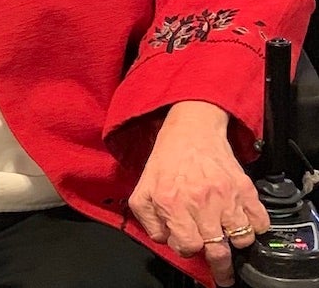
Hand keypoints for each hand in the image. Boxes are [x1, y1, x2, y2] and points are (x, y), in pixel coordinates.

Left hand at [129, 101, 268, 286]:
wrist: (191, 131)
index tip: (189, 242)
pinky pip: (260, 222)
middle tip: (223, 274)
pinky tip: (243, 222)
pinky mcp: (245, 188)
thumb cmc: (167, 161)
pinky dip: (255, 228)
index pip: (187, 246)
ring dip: (236, 242)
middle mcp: (200, 202)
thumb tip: (164, 239)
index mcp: (172, 203)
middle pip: (218, 251)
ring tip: (229, 237)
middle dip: (220, 267)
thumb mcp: (143, 189)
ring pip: (241, 239)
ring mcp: (225, 196)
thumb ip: (148, 220)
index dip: (187, 248)